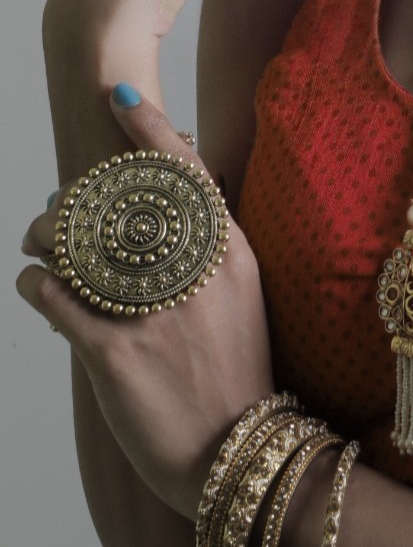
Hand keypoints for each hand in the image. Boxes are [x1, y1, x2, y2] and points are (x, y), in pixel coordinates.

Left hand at [16, 85, 276, 522]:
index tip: (118, 93)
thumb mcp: (246, 296)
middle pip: (119, 201)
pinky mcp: (115, 354)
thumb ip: (215, 251)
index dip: (147, 126)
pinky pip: (56, 298)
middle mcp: (192, 272)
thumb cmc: (242, 374)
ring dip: (46, 237)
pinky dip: (33, 284)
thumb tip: (182, 206)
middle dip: (77, 197)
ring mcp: (153, 312)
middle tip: (60, 208)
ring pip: (78, 243)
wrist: (246, 454)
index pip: (184, 169)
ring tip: (38, 248)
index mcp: (229, 252)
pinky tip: (31, 286)